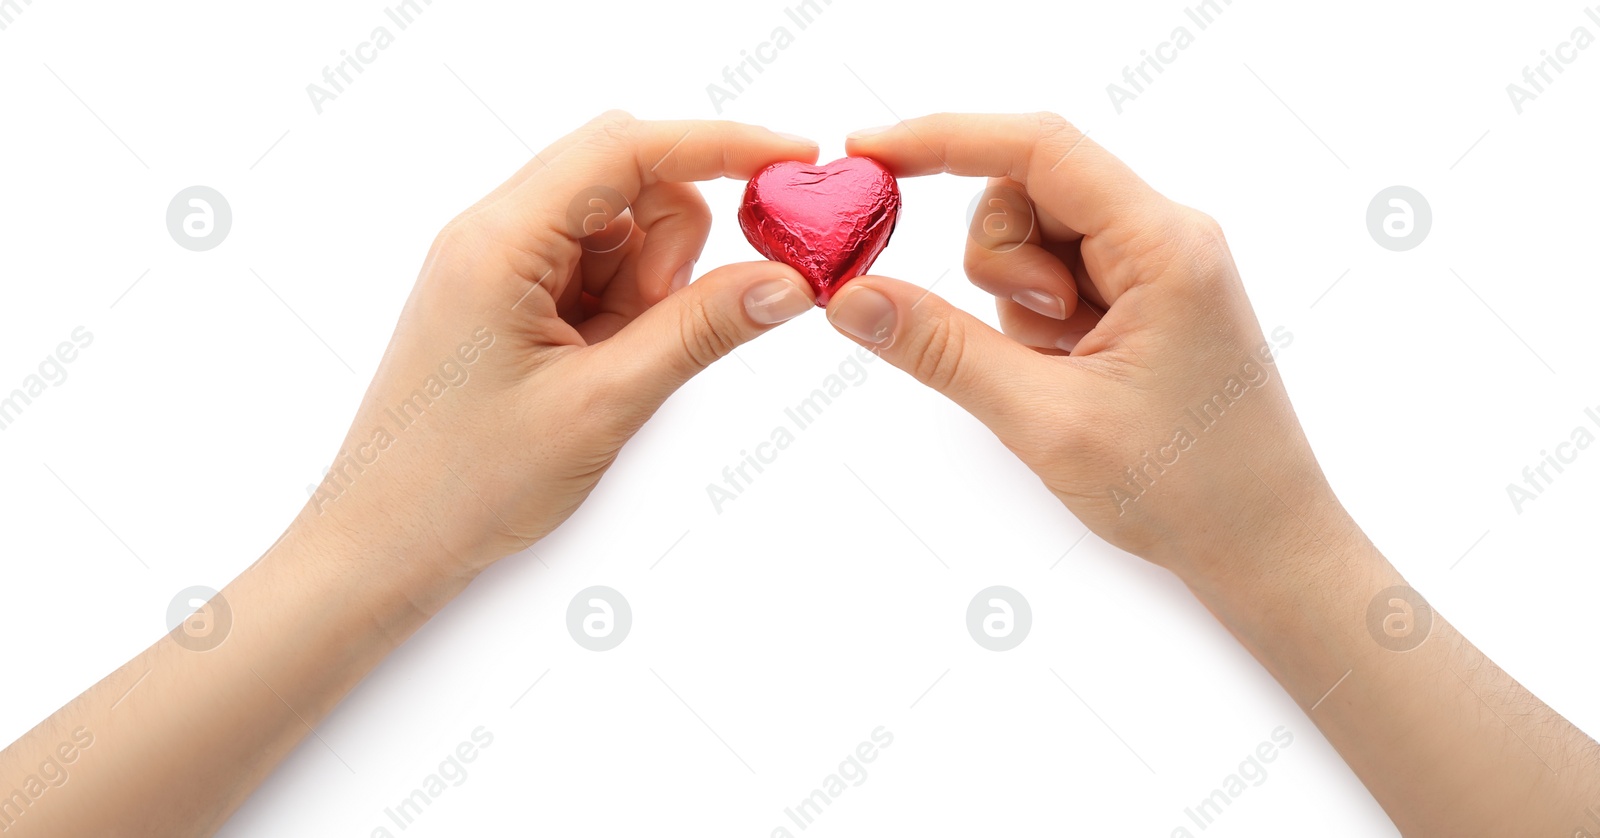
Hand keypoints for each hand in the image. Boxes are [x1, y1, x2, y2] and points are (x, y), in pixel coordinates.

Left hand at [300, 112, 818, 577]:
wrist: (384, 544)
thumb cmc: (463, 483)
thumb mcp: (602, 405)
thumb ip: (699, 331)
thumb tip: (784, 281)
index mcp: (500, 241)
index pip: (625, 148)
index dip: (718, 144)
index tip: (791, 159)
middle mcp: (493, 233)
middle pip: (626, 177)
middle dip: (675, 240)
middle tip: (662, 325)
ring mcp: (498, 263)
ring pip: (619, 226)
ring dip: (649, 283)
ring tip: (616, 364)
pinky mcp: (507, 296)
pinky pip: (594, 267)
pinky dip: (623, 306)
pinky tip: (601, 366)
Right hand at [827, 113, 1334, 582]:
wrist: (1267, 548)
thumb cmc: (1187, 490)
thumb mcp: (1045, 419)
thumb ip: (941, 350)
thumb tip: (851, 298)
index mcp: (1162, 245)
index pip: (1039, 147)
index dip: (944, 138)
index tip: (869, 153)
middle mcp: (1167, 237)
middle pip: (1030, 190)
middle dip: (1000, 261)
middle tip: (1035, 339)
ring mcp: (1159, 268)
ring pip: (1037, 236)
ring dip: (1017, 299)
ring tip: (1061, 370)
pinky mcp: (1148, 300)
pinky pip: (1060, 277)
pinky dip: (1039, 322)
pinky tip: (1073, 376)